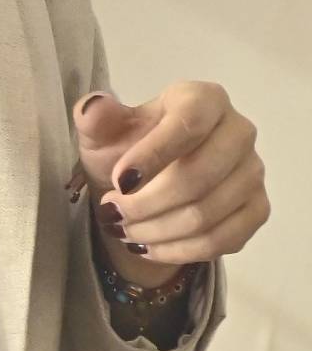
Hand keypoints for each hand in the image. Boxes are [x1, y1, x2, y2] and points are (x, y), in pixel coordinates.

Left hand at [66, 83, 269, 267]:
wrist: (148, 184)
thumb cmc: (127, 150)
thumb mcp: (103, 132)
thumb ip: (95, 117)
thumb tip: (94, 106)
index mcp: (204, 99)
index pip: (188, 125)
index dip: (153, 156)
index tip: (120, 182)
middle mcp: (239, 131)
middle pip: (197, 178)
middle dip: (145, 205)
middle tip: (112, 213)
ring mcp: (252, 172)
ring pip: (206, 215)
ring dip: (156, 232)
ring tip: (123, 231)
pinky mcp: (257, 209)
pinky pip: (222, 240)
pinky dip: (178, 251)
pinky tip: (148, 247)